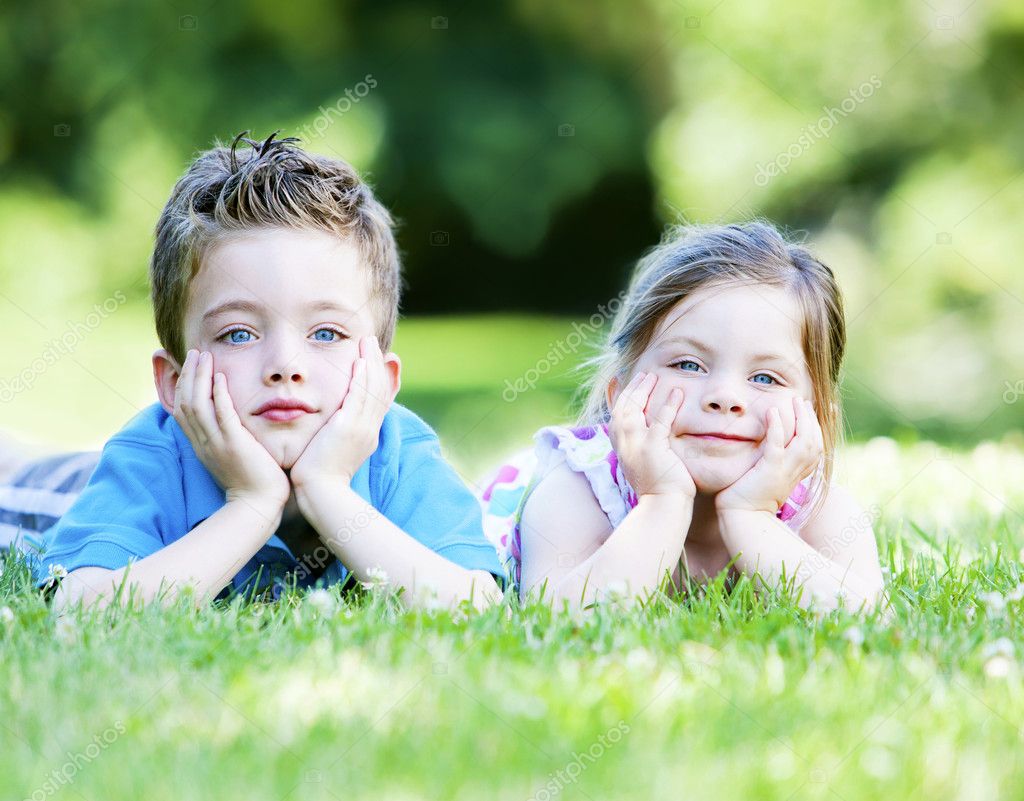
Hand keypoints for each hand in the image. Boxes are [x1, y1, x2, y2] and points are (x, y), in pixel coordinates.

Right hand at [173, 350, 289, 511]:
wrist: (258, 504)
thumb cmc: (251, 479)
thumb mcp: (230, 455)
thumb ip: (225, 436)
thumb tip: (228, 420)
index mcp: (201, 444)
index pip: (183, 409)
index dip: (183, 385)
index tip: (189, 365)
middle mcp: (203, 442)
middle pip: (186, 402)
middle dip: (189, 374)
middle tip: (194, 353)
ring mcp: (217, 443)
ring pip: (198, 404)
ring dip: (200, 377)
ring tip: (204, 356)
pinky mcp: (234, 444)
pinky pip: (222, 415)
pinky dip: (218, 394)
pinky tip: (221, 376)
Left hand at [290, 335, 392, 491]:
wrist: (320, 493)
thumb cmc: (319, 477)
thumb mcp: (333, 450)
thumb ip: (336, 433)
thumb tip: (332, 423)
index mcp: (368, 434)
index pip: (381, 400)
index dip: (385, 378)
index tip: (384, 360)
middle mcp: (370, 429)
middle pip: (381, 390)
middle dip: (378, 364)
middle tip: (372, 343)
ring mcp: (362, 428)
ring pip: (373, 389)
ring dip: (371, 363)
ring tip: (367, 342)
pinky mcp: (349, 428)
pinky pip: (359, 398)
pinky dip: (361, 379)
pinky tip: (360, 362)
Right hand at [608, 371, 693, 498]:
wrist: (662, 507)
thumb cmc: (658, 490)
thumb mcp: (644, 467)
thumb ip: (641, 450)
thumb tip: (646, 441)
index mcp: (621, 448)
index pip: (617, 416)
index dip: (623, 398)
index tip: (631, 385)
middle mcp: (623, 445)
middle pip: (622, 408)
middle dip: (632, 389)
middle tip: (644, 375)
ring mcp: (635, 446)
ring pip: (635, 410)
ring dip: (644, 391)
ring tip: (653, 377)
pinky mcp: (652, 449)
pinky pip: (660, 422)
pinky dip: (668, 405)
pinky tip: (677, 393)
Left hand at [715, 396, 822, 514]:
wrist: (742, 518)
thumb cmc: (749, 499)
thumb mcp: (767, 478)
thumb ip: (774, 463)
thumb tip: (772, 447)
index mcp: (797, 474)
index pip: (816, 448)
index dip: (819, 428)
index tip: (822, 410)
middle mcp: (795, 472)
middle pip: (814, 441)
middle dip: (811, 419)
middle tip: (803, 401)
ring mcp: (784, 471)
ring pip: (803, 441)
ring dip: (800, 418)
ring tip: (794, 401)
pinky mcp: (769, 471)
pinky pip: (776, 444)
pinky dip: (776, 426)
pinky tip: (772, 411)